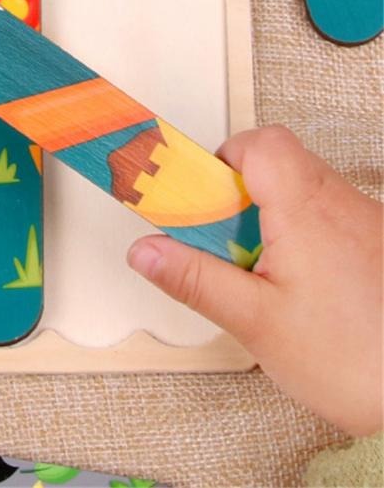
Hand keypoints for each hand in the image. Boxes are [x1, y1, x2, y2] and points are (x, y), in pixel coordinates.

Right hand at [127, 126, 382, 436]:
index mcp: (308, 211)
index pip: (260, 144)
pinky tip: (297, 283)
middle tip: (223, 237)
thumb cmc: (357, 362)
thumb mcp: (256, 322)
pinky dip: (303, 235)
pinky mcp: (380, 246)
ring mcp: (368, 224)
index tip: (200, 195)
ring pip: (305, 190)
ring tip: (259, 268)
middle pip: (280, 162)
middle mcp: (343, 206)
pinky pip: (331, 217)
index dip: (223, 158)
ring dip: (271, 215)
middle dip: (240, 192)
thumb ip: (195, 280)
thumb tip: (146, 251)